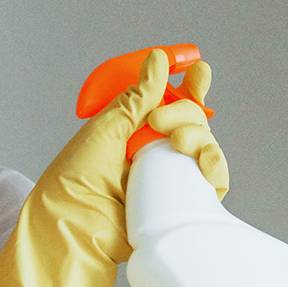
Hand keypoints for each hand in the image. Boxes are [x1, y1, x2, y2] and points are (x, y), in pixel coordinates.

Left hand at [0, 48, 229, 286]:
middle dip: (187, 109)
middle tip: (161, 120)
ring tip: (175, 141)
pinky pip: (212, 178)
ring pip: (205, 145)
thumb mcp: (104, 130)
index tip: (196, 66)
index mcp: (131, 131)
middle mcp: (151, 151)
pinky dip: (213, 166)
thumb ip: (137, 98)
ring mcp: (168, 176)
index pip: (167, 100)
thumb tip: (158, 59)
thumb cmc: (74, 181)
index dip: (186, 83)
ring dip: (199, 135)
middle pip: (192, 118)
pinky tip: (200, 162)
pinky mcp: (181, 201)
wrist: (74, 228)